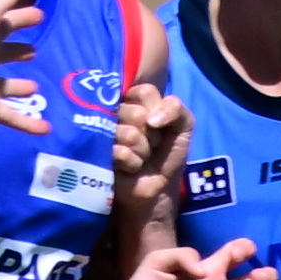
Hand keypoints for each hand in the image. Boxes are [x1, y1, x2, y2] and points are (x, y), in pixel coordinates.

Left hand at [0, 0, 46, 133]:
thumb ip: (2, 0)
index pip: (6, 24)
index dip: (21, 18)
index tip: (39, 16)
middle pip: (4, 53)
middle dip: (18, 52)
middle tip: (34, 52)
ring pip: (6, 86)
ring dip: (19, 86)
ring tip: (36, 87)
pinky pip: (11, 115)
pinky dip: (28, 123)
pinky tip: (46, 129)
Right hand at [112, 82, 192, 220]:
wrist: (157, 188)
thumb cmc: (167, 154)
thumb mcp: (183, 126)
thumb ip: (175, 108)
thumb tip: (151, 119)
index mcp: (134, 101)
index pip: (145, 92)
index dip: (157, 109)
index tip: (159, 125)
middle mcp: (116, 113)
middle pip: (136, 113)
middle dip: (151, 135)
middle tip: (150, 145)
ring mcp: (104, 133)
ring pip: (129, 134)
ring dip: (143, 151)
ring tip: (141, 158)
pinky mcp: (97, 153)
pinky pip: (121, 153)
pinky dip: (133, 163)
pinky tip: (131, 168)